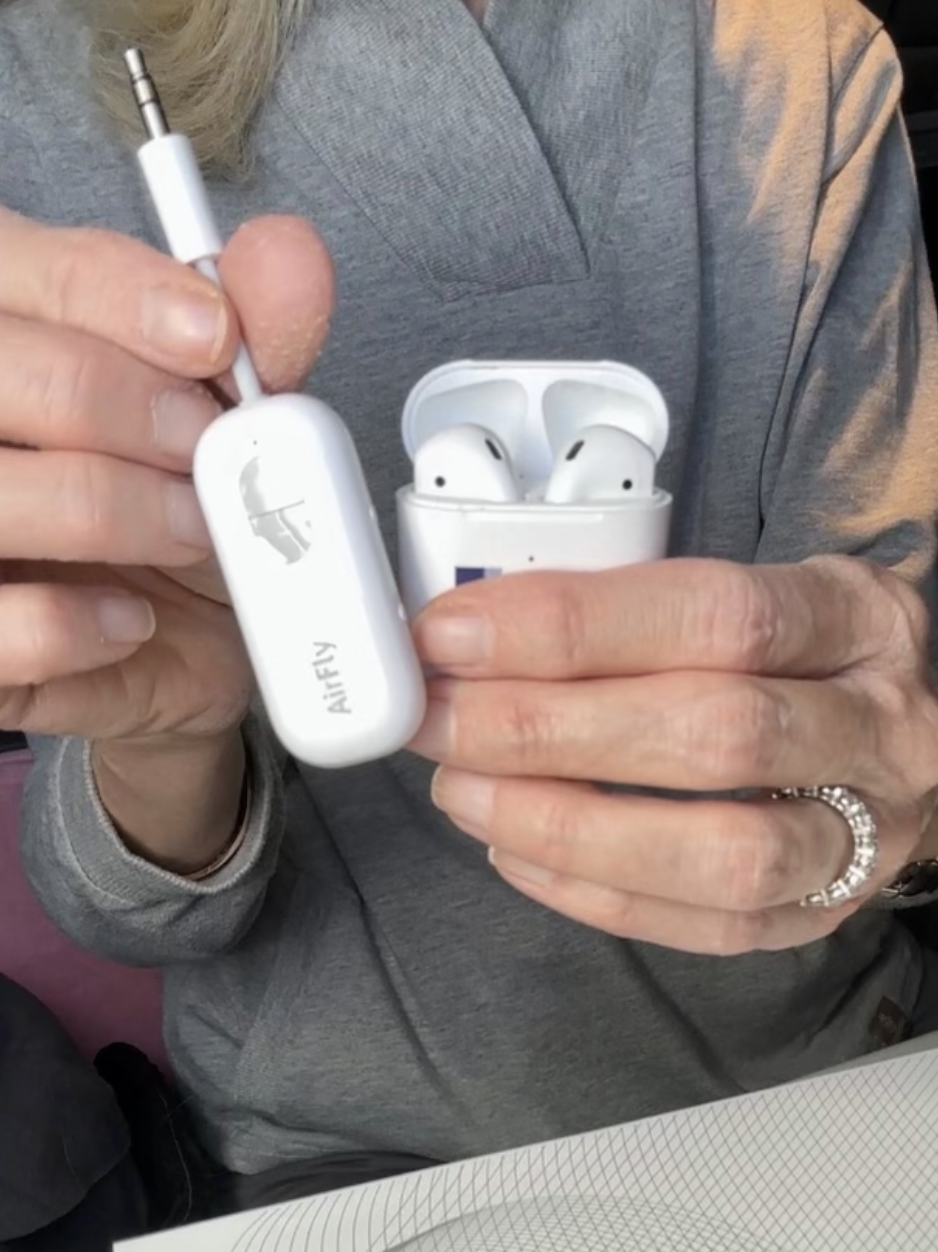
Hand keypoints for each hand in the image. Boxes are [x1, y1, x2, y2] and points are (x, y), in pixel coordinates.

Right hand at [0, 208, 332, 742]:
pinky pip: (0, 622)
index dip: (128, 297)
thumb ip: (257, 337)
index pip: (28, 266)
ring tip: (191, 533)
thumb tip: (290, 257)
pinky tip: (128, 620)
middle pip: (19, 373)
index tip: (215, 339)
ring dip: (125, 515)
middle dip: (135, 410)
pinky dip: (79, 625)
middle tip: (205, 452)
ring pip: (2, 493)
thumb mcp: (229, 425)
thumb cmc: (180, 519)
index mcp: (12, 330)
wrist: (174, 652)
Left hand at [411, 556, 937, 953]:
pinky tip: (513, 853)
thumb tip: (477, 634)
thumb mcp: (749, 596)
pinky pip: (710, 926)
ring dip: (567, 826)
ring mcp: (865, 836)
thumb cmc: (798, 658)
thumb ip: (632, 612)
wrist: (908, 740)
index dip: (572, 625)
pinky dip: (596, 896)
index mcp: (854, 619)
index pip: (713, 614)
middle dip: (549, 730)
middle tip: (438, 720)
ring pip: (723, 852)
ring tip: (461, 791)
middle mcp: (878, 728)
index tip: (456, 634)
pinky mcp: (823, 915)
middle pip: (715, 734)